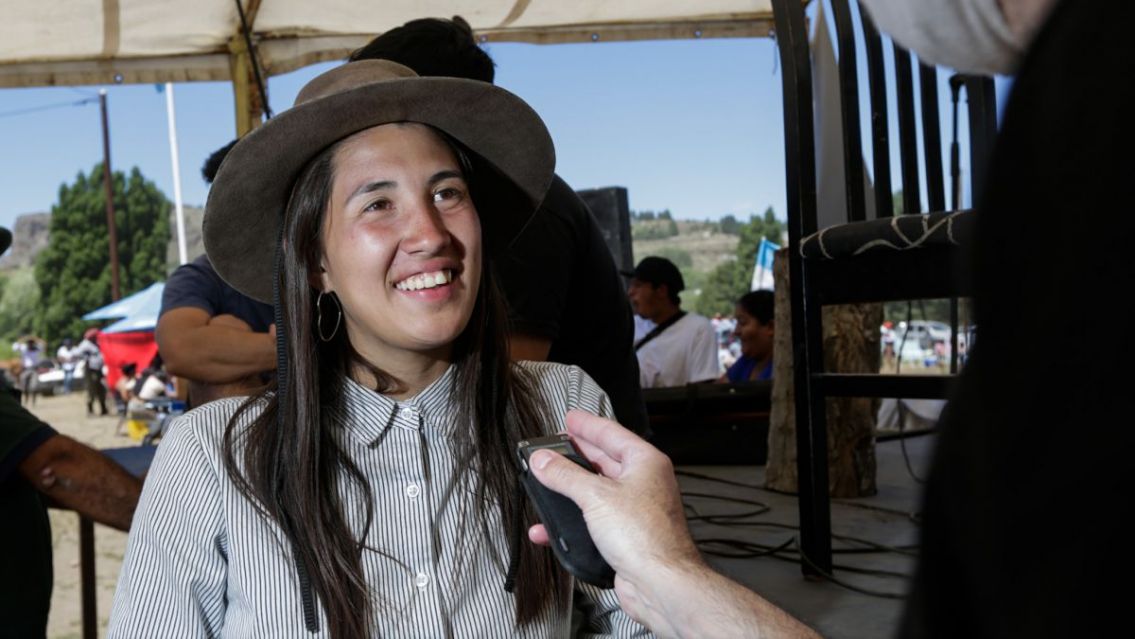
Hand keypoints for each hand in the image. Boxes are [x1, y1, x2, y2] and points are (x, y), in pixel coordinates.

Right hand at [527, 411, 704, 627]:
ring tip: (547, 480)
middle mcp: (644, 484)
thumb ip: (565, 476)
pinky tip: (550, 527)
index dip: (588, 425)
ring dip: (570, 489)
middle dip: (577, 454)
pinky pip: (594, 520)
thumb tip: (544, 460)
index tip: (570, 418)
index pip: (612, 433)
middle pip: (604, 460)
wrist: (660, 584)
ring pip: (597, 492)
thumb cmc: (646, 538)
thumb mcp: (596, 496)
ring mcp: (635, 510)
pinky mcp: (626, 536)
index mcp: (645, 463)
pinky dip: (572, 521)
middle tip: (555, 445)